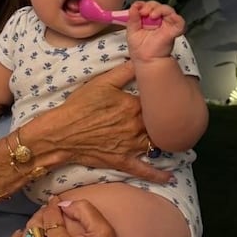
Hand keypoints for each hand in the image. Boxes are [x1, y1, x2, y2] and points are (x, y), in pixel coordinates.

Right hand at [44, 61, 171, 182]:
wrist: (61, 133)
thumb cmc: (80, 106)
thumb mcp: (102, 82)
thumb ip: (125, 71)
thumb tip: (143, 59)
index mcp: (133, 106)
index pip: (156, 101)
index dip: (161, 98)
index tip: (168, 95)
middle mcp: (136, 127)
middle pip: (159, 124)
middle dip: (165, 120)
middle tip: (173, 116)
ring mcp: (131, 146)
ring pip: (156, 144)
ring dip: (165, 142)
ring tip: (175, 139)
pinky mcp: (123, 161)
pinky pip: (145, 170)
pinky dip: (158, 175)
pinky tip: (170, 177)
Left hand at [126, 1, 184, 61]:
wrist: (146, 61)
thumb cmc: (140, 48)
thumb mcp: (132, 31)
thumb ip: (132, 18)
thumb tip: (134, 6)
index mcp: (148, 19)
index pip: (149, 6)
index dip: (144, 5)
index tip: (138, 9)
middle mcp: (159, 21)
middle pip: (158, 6)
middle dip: (150, 6)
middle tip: (144, 12)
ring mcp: (167, 25)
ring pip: (168, 10)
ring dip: (160, 9)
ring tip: (152, 15)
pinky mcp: (174, 31)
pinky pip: (180, 21)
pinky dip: (175, 17)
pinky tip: (166, 18)